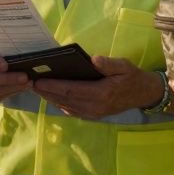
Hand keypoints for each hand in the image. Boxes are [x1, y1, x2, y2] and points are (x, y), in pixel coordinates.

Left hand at [33, 56, 158, 119]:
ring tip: (37, 88)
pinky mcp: (93, 115)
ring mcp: (94, 113)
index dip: (54, 86)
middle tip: (30, 83)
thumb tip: (93, 59)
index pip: (72, 90)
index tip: (39, 80)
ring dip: (50, 98)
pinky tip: (51, 95)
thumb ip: (109, 63)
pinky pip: (72, 110)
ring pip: (66, 106)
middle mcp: (96, 106)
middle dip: (47, 92)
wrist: (143, 94)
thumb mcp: (124, 65)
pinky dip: (60, 103)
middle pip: (65, 99)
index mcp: (102, 93)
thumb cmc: (132, 77)